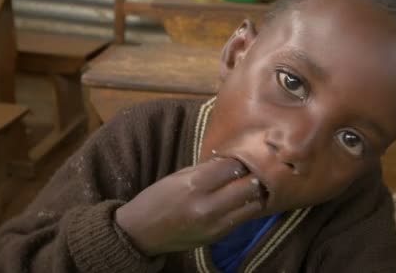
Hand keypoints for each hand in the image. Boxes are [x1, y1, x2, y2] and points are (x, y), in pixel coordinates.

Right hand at [114, 157, 264, 255]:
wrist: (141, 233)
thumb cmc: (157, 199)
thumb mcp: (178, 176)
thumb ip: (207, 168)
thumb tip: (233, 159)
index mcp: (194, 184)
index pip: (233, 166)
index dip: (240, 160)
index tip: (241, 158)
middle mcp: (207, 205)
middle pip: (249, 185)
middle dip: (252, 175)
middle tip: (251, 171)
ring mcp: (214, 224)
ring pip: (253, 204)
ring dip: (254, 193)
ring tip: (247, 186)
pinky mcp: (218, 236)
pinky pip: (243, 218)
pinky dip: (247, 208)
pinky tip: (240, 201)